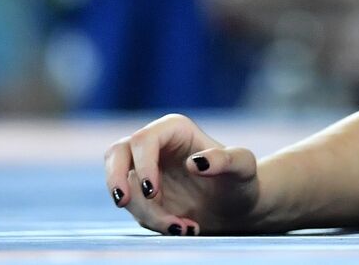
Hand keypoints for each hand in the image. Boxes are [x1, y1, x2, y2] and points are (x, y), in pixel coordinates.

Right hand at [105, 114, 259, 235]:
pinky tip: (184, 227)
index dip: (142, 164)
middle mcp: (155, 146)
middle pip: (116, 153)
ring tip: (183, 227)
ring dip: (146, 212)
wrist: (237, 207)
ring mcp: (144, 171)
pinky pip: (134, 209)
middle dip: (115, 179)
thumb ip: (225, 160)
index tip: (153, 191)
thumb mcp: (243, 167)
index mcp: (175, 130)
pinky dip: (154, 223)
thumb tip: (195, 162)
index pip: (143, 139)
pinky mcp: (141, 195)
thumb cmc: (241, 180)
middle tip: (123, 202)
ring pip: (123, 187)